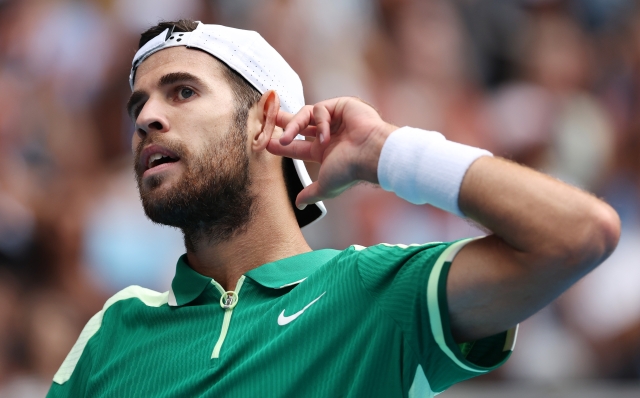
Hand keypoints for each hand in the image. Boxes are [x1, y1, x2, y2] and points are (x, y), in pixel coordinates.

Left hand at [266, 97, 396, 208]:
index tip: (265, 143)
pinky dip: (320, 122)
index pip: (297, 146)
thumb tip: (299, 205)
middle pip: (299, 124)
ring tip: (286, 138)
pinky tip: (327, 135)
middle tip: (266, 118)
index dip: (281, 145)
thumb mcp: (325, 185)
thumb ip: (310, 193)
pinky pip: (320, 109)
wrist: (370, 154)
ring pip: (305, 114)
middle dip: (282, 122)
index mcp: (324, 151)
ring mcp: (334, 119)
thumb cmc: (351, 170)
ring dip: (293, 126)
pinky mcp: (341, 106)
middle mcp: (328, 134)